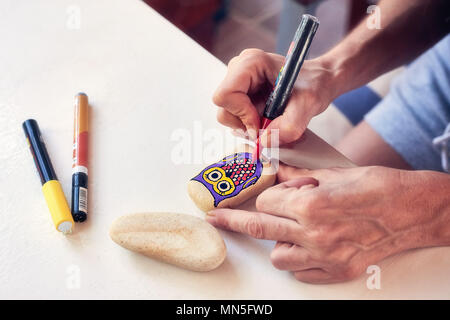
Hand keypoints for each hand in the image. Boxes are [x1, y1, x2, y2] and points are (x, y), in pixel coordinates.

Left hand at [206, 164, 449, 282]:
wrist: (410, 210)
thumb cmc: (375, 186)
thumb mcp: (332, 173)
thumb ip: (295, 177)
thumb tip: (272, 171)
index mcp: (310, 204)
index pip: (266, 201)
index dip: (266, 195)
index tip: (268, 194)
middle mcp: (314, 233)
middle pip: (259, 228)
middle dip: (233, 221)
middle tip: (215, 218)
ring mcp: (325, 256)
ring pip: (277, 257)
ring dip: (277, 242)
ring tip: (291, 231)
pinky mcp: (337, 271)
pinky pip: (301, 273)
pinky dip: (297, 261)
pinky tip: (306, 246)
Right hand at [212, 49, 338, 145]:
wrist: (319, 81)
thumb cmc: (314, 85)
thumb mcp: (307, 106)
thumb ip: (288, 127)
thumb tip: (263, 143)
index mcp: (252, 62)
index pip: (225, 94)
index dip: (241, 114)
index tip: (260, 123)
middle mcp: (240, 68)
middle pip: (224, 106)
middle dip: (244, 122)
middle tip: (266, 124)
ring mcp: (238, 80)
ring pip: (227, 113)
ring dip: (247, 124)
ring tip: (269, 119)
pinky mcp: (240, 91)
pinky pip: (234, 115)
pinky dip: (249, 123)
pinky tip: (266, 118)